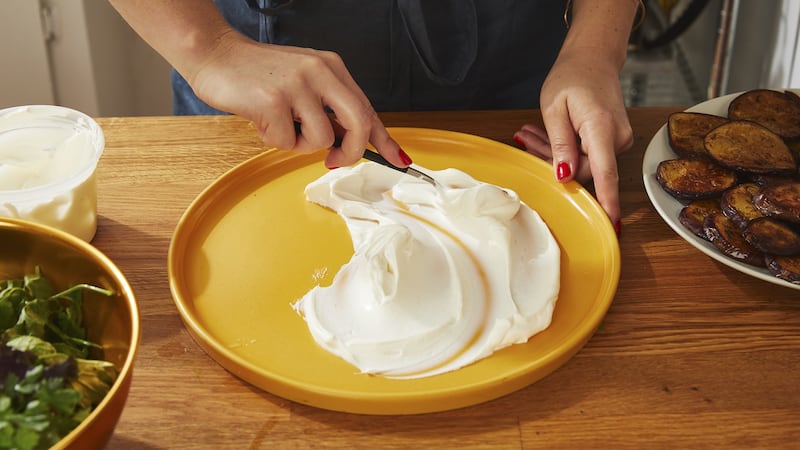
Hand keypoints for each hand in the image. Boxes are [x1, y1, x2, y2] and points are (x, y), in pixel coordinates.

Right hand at [189, 31, 406, 168]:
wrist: (215, 55)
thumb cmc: (258, 75)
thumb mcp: (303, 81)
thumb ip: (327, 106)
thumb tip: (349, 143)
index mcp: (331, 67)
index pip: (367, 107)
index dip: (383, 138)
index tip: (398, 158)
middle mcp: (320, 71)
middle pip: (358, 123)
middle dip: (351, 151)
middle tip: (334, 161)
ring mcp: (298, 85)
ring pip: (321, 140)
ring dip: (299, 144)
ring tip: (280, 125)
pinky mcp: (274, 101)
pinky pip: (288, 142)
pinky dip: (275, 140)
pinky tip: (262, 121)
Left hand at [513, 47, 632, 230]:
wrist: (593, 58)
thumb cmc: (573, 77)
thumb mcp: (554, 108)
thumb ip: (559, 144)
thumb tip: (564, 175)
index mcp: (601, 128)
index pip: (604, 173)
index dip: (606, 201)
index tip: (611, 226)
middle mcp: (616, 137)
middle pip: (583, 169)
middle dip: (551, 161)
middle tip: (525, 138)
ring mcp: (618, 140)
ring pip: (583, 163)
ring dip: (554, 153)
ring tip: (530, 133)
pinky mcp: (613, 140)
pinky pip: (587, 154)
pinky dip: (565, 148)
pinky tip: (545, 136)